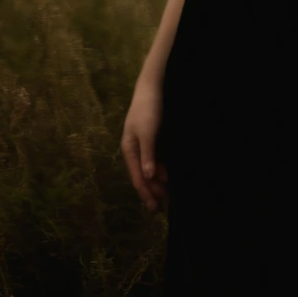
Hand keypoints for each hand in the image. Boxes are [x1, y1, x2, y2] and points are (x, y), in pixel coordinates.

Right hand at [120, 79, 167, 214]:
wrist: (152, 88)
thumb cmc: (148, 110)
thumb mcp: (147, 133)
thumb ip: (148, 155)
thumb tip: (147, 177)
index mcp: (129, 150)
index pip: (137, 177)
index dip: (146, 193)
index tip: (154, 208)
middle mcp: (134, 150)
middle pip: (143, 176)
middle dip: (152, 192)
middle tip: (163, 208)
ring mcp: (143, 145)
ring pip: (150, 170)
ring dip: (158, 183)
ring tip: (168, 197)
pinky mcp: (152, 140)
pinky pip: (156, 161)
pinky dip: (162, 171)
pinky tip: (168, 178)